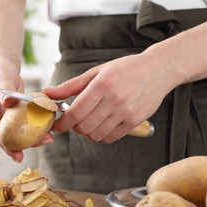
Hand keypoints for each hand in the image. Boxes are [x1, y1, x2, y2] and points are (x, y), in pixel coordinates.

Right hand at [0, 58, 52, 161]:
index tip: (17, 155)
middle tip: (40, 144)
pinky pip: (21, 126)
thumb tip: (7, 102)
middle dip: (22, 144)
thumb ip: (6, 88)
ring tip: (47, 138)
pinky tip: (45, 130)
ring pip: (14, 133)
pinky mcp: (11, 117)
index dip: (5, 145)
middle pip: (5, 136)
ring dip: (30, 138)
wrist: (3, 66)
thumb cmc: (0, 69)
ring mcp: (1, 118)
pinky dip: (32, 129)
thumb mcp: (2, 76)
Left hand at [43, 53, 174, 142]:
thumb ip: (70, 85)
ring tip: (89, 122)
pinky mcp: (135, 121)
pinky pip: (111, 137)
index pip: (76, 112)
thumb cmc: (125, 69)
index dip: (63, 123)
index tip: (57, 126)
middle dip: (74, 128)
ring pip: (96, 135)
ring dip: (87, 133)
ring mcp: (126, 112)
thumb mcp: (96, 72)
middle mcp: (114, 99)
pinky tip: (102, 125)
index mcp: (101, 85)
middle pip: (84, 127)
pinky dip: (102, 135)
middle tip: (75, 121)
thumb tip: (47, 93)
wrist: (158, 70)